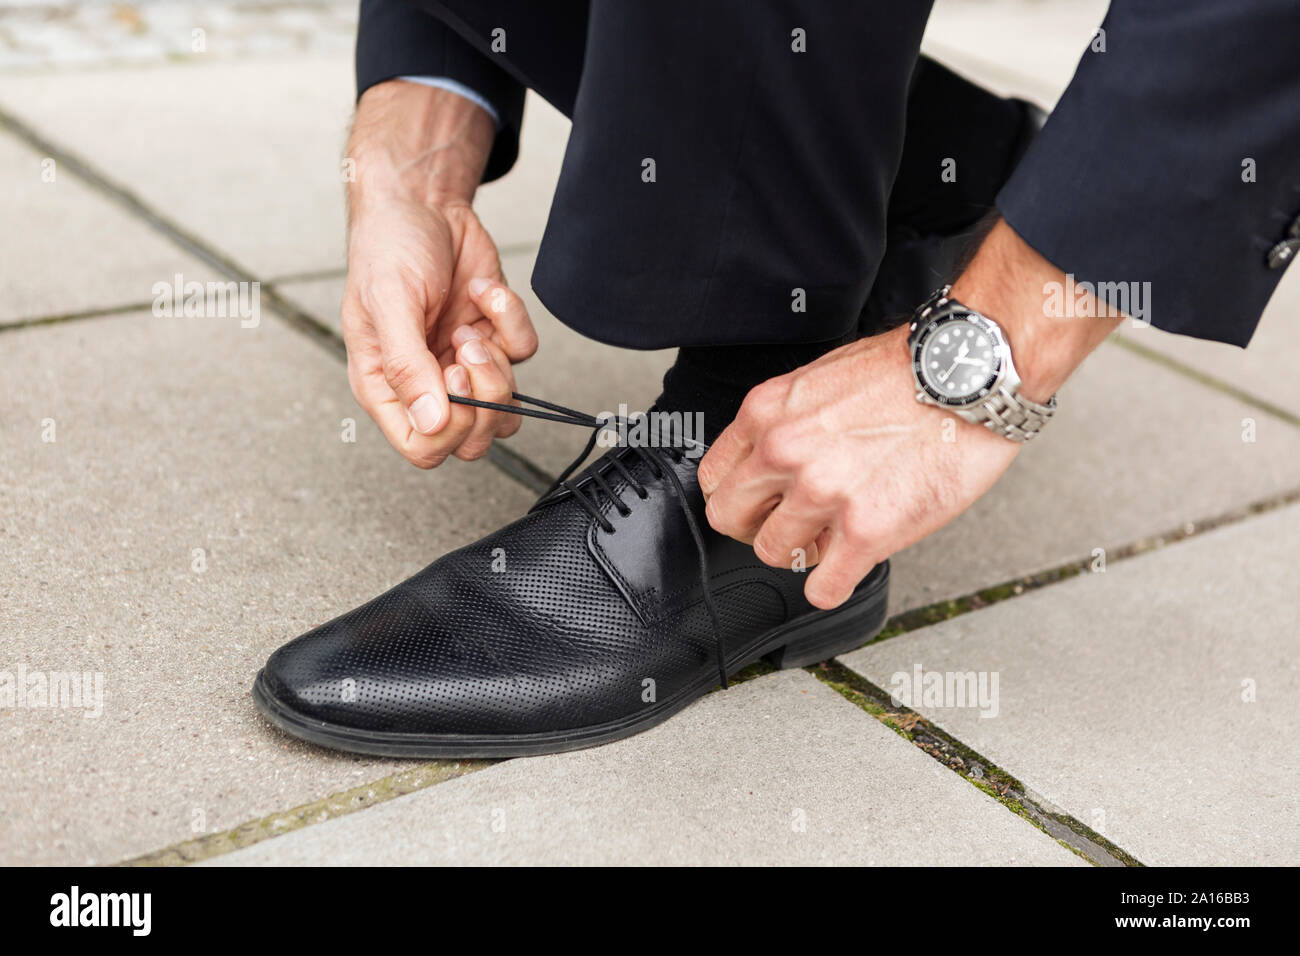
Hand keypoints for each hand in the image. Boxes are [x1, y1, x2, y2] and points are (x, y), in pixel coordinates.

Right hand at [343, 81, 538, 467]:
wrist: (422, 202)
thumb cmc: (388, 248)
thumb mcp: (388, 304)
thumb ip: (406, 366)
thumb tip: (432, 422)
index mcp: (387, 386)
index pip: (424, 446)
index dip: (449, 429)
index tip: (451, 381)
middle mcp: (427, 383)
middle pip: (473, 440)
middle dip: (483, 400)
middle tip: (466, 351)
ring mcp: (464, 364)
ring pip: (506, 408)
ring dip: (501, 369)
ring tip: (470, 328)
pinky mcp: (495, 337)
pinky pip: (524, 353)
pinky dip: (510, 320)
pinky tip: (482, 291)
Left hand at [698, 325, 1019, 608]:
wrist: (967, 371)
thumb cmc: (906, 370)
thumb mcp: (818, 379)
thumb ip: (785, 422)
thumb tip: (770, 460)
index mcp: (767, 414)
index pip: (715, 478)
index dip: (740, 496)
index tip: (760, 503)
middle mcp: (784, 452)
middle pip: (730, 520)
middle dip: (758, 527)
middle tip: (790, 525)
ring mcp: (823, 493)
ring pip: (774, 554)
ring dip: (803, 553)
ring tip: (834, 535)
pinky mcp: (866, 529)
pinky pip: (822, 588)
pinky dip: (834, 584)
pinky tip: (850, 564)